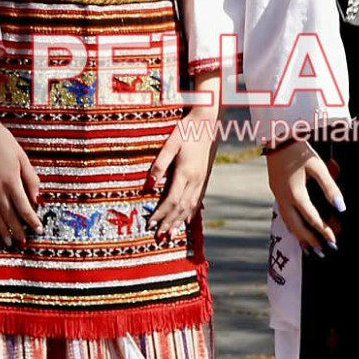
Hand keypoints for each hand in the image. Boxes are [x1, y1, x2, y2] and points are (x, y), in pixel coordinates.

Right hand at [0, 105, 41, 246]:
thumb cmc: (3, 141)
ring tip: (9, 240)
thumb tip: (36, 198)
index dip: (31, 221)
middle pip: (9, 215)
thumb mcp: (22, 158)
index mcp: (11, 181)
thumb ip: (31, 179)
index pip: (24, 207)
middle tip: (24, 242)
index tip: (38, 230)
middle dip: (17, 230)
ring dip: (2, 229)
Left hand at [148, 102, 219, 241]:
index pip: (172, 200)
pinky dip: (191, 212)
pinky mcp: (205, 177)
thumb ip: (160, 163)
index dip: (161, 214)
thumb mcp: (170, 143)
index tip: (150, 223)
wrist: (208, 122)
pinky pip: (198, 199)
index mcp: (185, 172)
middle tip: (159, 236)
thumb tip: (149, 184)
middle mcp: (195, 179)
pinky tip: (187, 219)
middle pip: (181, 208)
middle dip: (169, 222)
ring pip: (191, 206)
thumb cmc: (186, 129)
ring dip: (179, 221)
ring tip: (171, 233)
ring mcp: (202, 179)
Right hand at [266, 139, 342, 251]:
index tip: (333, 241)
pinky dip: (292, 225)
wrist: (279, 138)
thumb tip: (341, 208)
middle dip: (310, 241)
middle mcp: (284, 198)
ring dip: (299, 236)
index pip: (311, 218)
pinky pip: (284, 214)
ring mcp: (278, 195)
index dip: (324, 230)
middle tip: (322, 253)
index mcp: (296, 193)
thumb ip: (331, 188)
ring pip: (288, 222)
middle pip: (296, 226)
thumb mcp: (319, 167)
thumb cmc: (301, 152)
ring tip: (310, 249)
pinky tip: (298, 230)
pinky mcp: (276, 191)